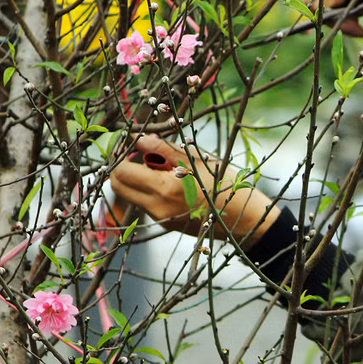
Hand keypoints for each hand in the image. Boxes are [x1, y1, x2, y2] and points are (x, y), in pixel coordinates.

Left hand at [109, 136, 277, 243]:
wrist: (244, 220)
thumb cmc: (225, 184)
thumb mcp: (197, 161)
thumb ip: (164, 150)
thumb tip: (138, 139)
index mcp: (164, 188)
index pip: (122, 171)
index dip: (120, 153)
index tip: (128, 141)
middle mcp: (157, 207)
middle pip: (118, 185)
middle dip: (120, 166)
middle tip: (136, 152)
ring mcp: (159, 218)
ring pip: (130, 194)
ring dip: (133, 177)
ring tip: (154, 163)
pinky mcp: (165, 224)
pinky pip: (144, 203)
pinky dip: (145, 188)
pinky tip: (165, 178)